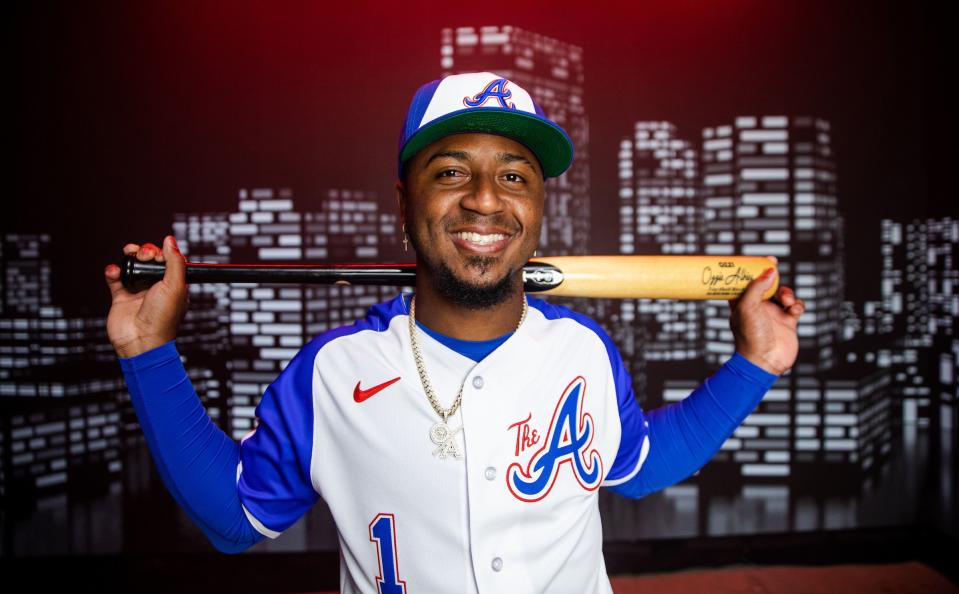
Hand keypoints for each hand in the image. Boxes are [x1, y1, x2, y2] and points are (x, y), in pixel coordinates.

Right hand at [104, 235, 187, 357]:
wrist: (141, 341)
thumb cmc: (162, 317)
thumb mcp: (175, 286)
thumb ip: (174, 261)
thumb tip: (170, 239)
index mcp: (173, 285)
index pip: (168, 260)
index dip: (162, 252)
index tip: (157, 254)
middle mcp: (156, 287)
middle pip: (149, 260)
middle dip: (145, 251)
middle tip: (143, 256)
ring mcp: (138, 291)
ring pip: (132, 266)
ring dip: (129, 257)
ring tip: (129, 255)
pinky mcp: (121, 297)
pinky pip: (116, 278)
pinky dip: (114, 270)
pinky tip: (115, 272)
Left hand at [727, 256, 804, 374]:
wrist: (765, 361)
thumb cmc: (750, 337)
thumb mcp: (748, 308)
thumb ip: (757, 287)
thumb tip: (769, 271)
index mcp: (742, 303)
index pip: (744, 282)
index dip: (750, 270)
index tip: (758, 259)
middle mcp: (757, 307)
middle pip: (766, 284)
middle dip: (771, 276)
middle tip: (774, 266)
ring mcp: (773, 314)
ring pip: (782, 293)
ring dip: (786, 292)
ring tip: (784, 301)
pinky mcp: (788, 321)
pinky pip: (795, 306)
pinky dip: (796, 304)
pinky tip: (793, 310)